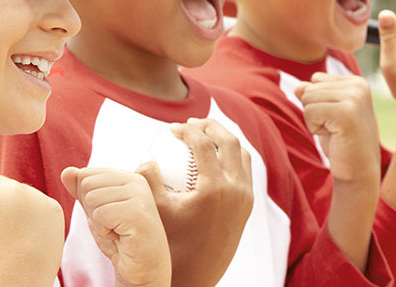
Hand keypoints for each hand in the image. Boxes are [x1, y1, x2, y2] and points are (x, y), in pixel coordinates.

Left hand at [61, 167, 170, 286]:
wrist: (142, 267)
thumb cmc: (121, 240)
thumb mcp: (95, 212)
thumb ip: (82, 191)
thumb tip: (67, 171)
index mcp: (127, 177)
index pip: (86, 174)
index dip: (88, 200)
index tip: (108, 215)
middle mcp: (136, 180)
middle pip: (87, 185)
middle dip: (92, 210)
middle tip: (112, 225)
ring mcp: (139, 195)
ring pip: (92, 199)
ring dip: (98, 222)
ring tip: (117, 230)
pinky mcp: (137, 211)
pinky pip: (99, 215)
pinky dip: (104, 231)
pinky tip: (120, 236)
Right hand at [137, 118, 252, 286]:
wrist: (193, 277)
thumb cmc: (169, 244)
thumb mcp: (154, 210)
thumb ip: (148, 178)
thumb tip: (148, 155)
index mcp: (214, 189)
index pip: (204, 144)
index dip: (187, 130)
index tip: (172, 128)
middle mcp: (236, 191)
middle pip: (230, 142)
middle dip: (210, 127)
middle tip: (191, 124)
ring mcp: (245, 199)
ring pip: (243, 155)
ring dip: (224, 139)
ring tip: (203, 135)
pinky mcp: (247, 207)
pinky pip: (245, 171)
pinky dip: (232, 156)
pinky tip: (214, 157)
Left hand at [294, 73, 379, 184]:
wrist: (359, 173)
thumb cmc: (342, 143)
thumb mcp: (326, 114)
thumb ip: (313, 95)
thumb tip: (298, 86)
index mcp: (357, 82)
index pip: (316, 79)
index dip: (319, 103)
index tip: (337, 120)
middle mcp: (359, 85)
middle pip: (310, 88)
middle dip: (315, 112)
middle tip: (337, 129)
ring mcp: (355, 97)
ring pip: (307, 99)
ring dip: (314, 121)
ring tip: (336, 133)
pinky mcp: (346, 112)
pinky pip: (309, 112)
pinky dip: (315, 129)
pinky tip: (334, 137)